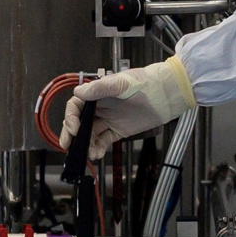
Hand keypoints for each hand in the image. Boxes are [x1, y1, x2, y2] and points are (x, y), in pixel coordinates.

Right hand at [58, 59, 196, 160]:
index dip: (72, 118)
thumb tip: (79, 91)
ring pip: (90, 134)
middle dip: (72, 134)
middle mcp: (100, 106)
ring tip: (89, 153)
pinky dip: (98, 148)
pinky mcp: (118, 130)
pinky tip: (98, 153)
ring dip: (87, 144)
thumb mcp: (121, 84)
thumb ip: (100, 88)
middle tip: (68, 145)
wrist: (166, 95)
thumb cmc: (145, 83)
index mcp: (97, 93)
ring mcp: (108, 119)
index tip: (74, 128)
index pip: (76, 106)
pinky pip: (104, 140)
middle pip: (80, 122)